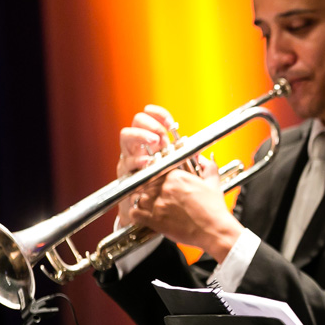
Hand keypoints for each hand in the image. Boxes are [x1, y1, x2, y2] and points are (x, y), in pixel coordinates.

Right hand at [116, 105, 177, 222]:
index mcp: (150, 141)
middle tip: (161, 135)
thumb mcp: (178, 169)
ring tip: (155, 143)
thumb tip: (199, 152)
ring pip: (126, 138)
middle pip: (135, 123)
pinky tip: (146, 161)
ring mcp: (129, 159)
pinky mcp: (125, 174)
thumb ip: (187, 158)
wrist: (149, 210)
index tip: (171, 122)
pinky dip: (137, 161)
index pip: (151, 118)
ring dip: (141, 136)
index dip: (159, 115)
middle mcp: (137, 146)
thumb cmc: (165, 187)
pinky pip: (127, 163)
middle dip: (149, 124)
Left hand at [126, 157, 243, 260]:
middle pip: (147, 186)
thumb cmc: (214, 209)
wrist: (215, 230)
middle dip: (151, 192)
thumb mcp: (213, 183)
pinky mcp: (155, 220)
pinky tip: (142, 216)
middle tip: (158, 199)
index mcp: (177, 176)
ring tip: (151, 208)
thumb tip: (202, 159)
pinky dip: (136, 215)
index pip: (157, 173)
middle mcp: (165, 188)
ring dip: (143, 203)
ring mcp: (159, 204)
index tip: (161, 187)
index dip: (158, 181)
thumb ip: (207, 167)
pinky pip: (135, 214)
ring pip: (140, 198)